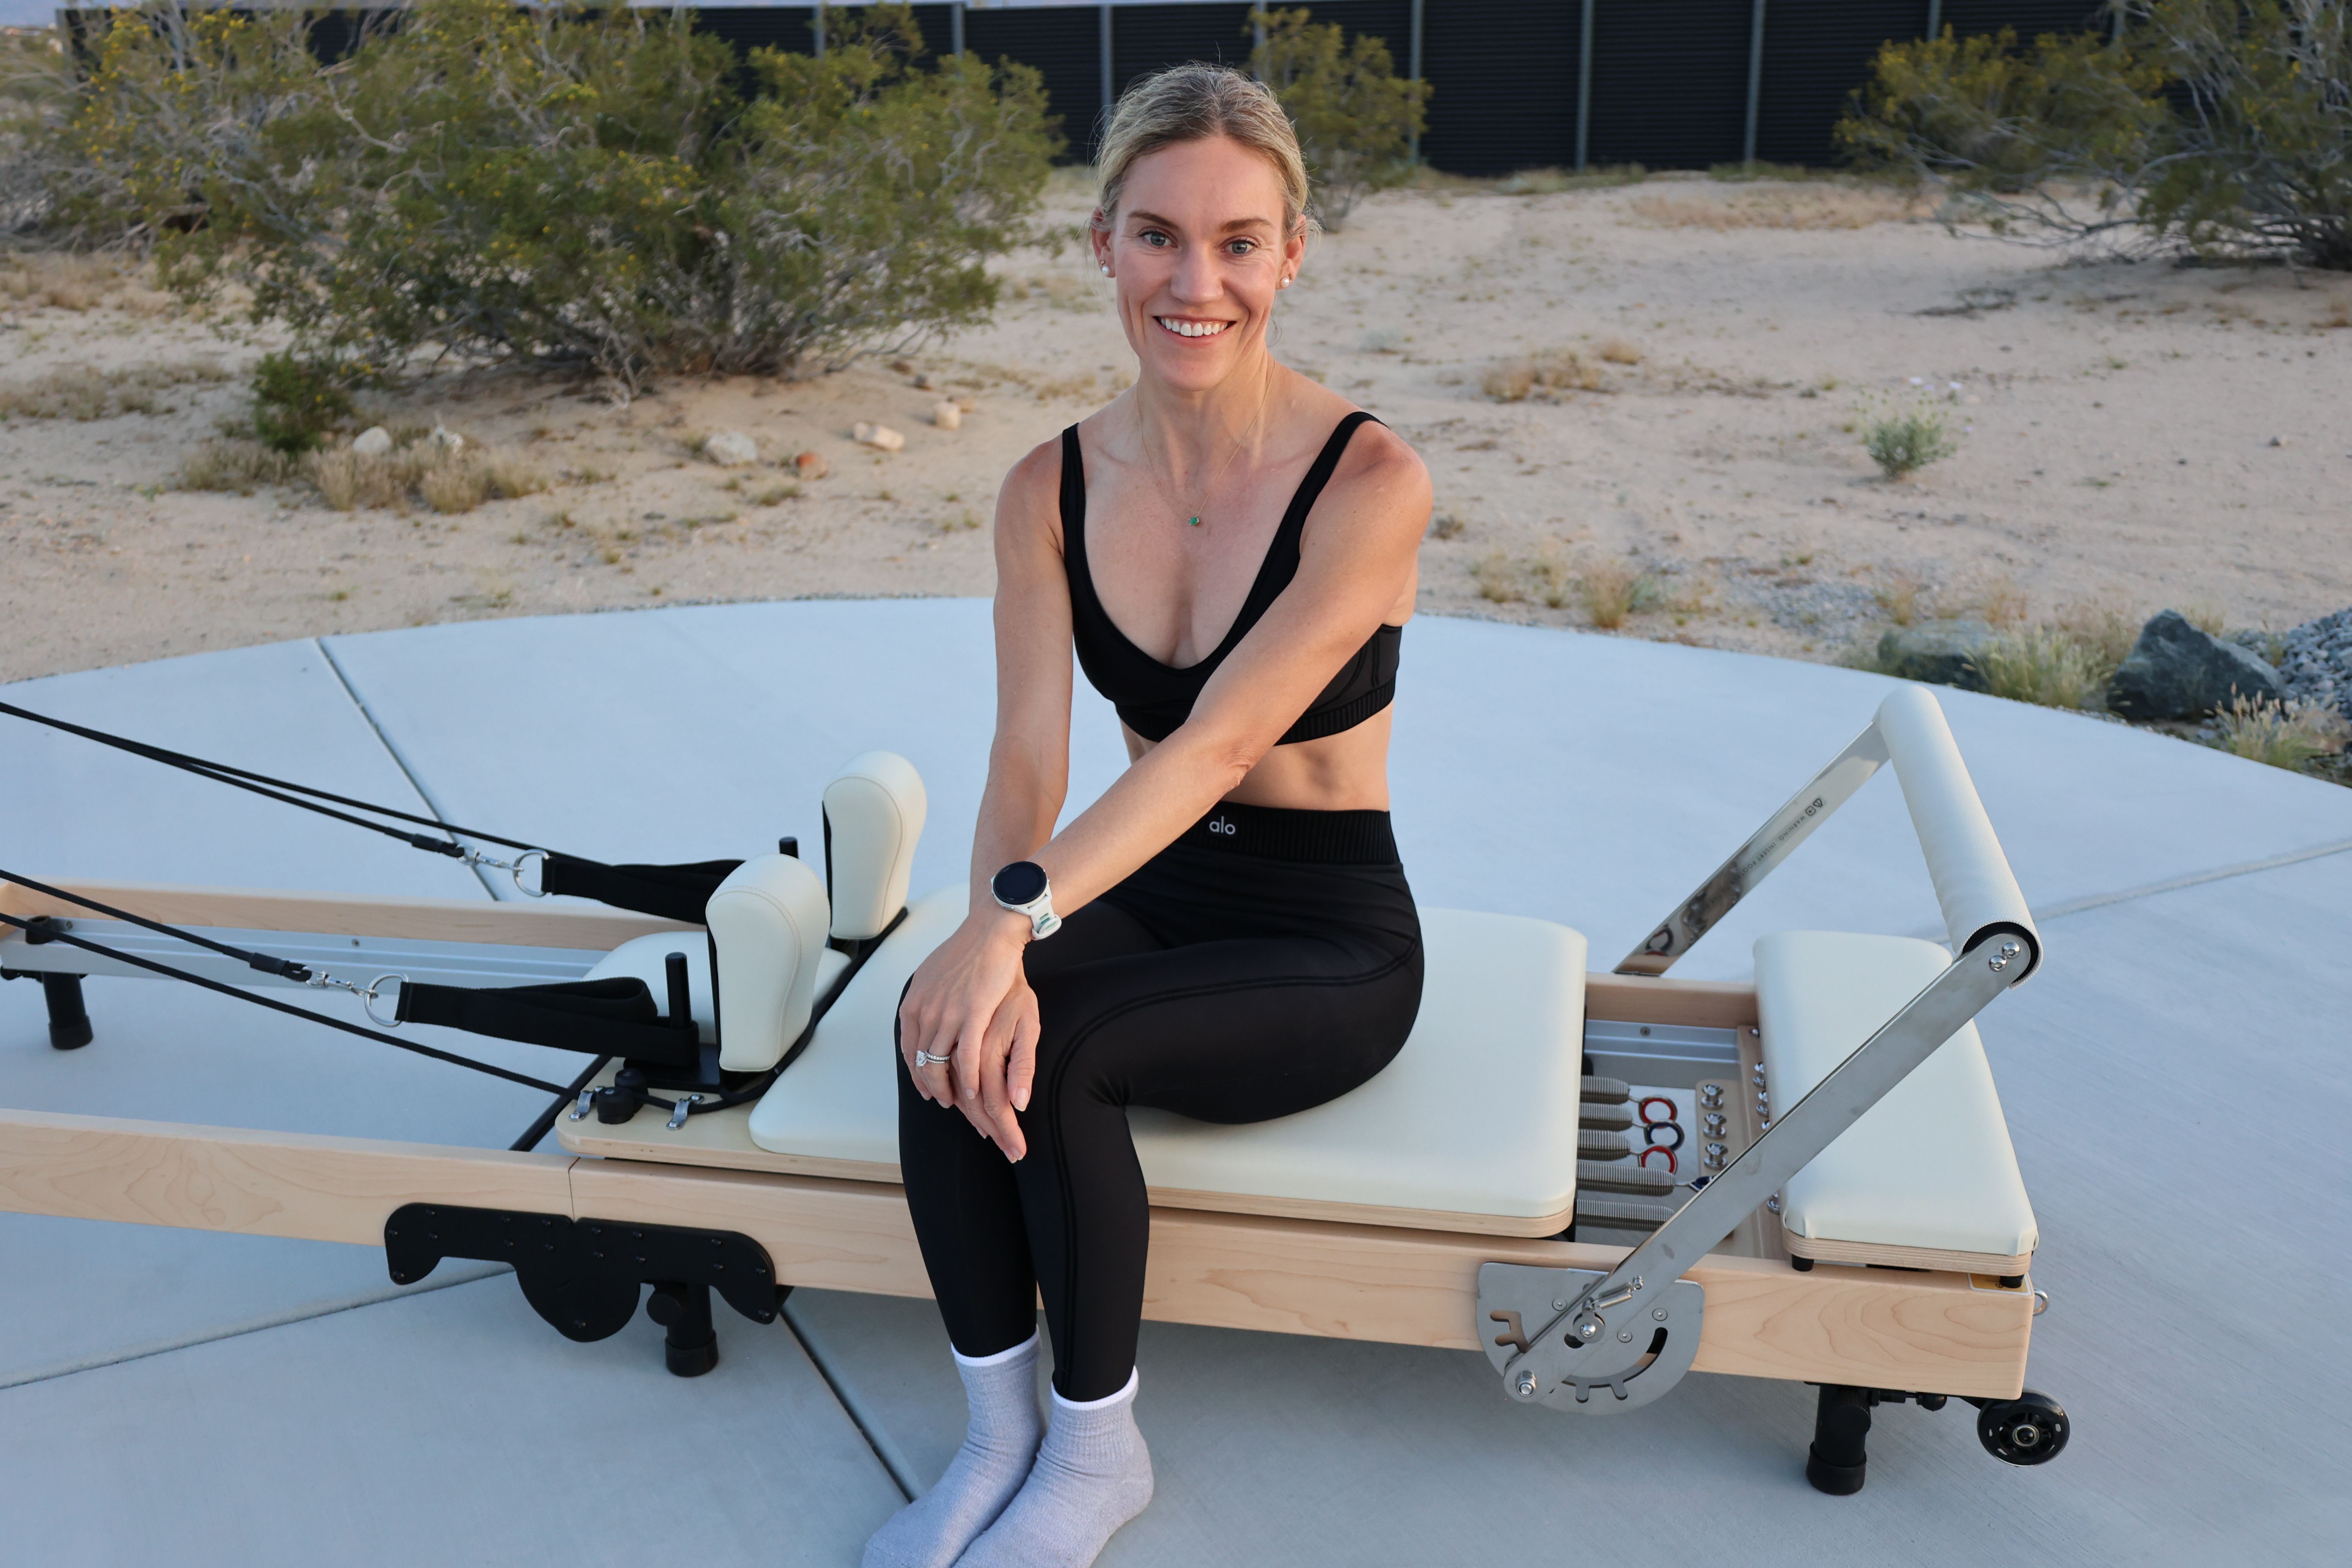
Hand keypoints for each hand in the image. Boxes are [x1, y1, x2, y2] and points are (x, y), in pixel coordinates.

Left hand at [898, 908, 1037, 1160]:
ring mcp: (946, 1014)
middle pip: (922, 1062)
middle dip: (931, 1087)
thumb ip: (925, 1000)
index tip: (925, 1087)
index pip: (909, 1050)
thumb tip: (921, 1015)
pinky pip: (967, 1058)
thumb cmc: (967, 952)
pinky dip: (969, 1080)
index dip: (917, 1073)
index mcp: (913, 1003)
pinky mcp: (972, 1015)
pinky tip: (975, 1092)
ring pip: (941, 1064)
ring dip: (949, 1089)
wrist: (990, 933)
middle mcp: (924, 1011)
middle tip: (942, 1101)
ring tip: (959, 1102)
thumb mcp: (932, 976)